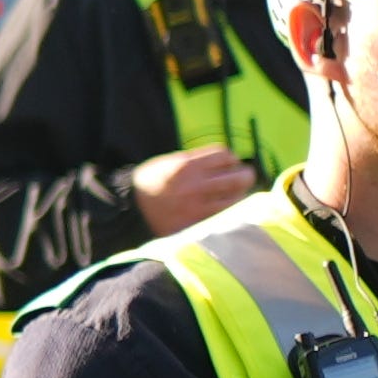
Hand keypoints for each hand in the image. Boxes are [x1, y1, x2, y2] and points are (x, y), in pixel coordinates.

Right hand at [127, 144, 261, 232]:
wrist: (131, 210)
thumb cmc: (150, 183)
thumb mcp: (169, 162)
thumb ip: (195, 160)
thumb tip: (224, 161)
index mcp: (186, 165)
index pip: (225, 155)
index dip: (232, 158)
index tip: (230, 163)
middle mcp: (195, 184)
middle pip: (237, 176)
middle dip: (246, 175)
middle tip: (245, 177)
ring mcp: (198, 205)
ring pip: (236, 197)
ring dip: (241, 194)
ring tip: (237, 194)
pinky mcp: (198, 223)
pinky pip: (225, 215)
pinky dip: (231, 210)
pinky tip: (228, 209)